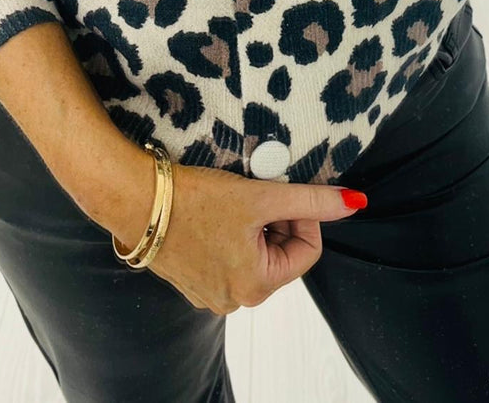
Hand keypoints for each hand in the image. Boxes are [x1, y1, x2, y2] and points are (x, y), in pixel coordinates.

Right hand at [114, 161, 366, 313]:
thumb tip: (356, 202)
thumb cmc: (195, 199)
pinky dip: (229, 230)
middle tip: (256, 191)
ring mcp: (208, 292)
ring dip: (253, 223)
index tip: (283, 189)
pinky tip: (212, 209)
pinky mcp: (189, 277)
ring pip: (253, 252)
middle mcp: (232, 300)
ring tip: (233, 199)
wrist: (133, 197)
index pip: (306, 251)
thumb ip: (311, 201)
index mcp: (255, 287)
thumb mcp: (261, 196)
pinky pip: (226, 255)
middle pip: (279, 253)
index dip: (303, 216)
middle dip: (275, 219)